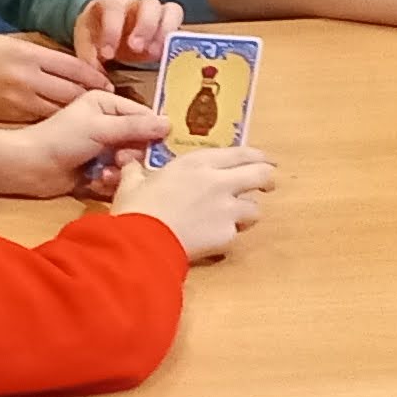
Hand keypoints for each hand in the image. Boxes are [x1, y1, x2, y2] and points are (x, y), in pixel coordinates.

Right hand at [0, 30, 107, 118]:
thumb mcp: (13, 45)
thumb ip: (42, 56)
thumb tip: (72, 68)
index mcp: (30, 54)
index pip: (75, 67)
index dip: (95, 77)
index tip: (107, 83)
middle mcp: (28, 77)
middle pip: (73, 90)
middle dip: (94, 97)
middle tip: (108, 102)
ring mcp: (20, 98)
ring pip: (62, 109)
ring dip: (80, 113)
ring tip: (93, 116)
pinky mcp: (13, 115)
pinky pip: (45, 119)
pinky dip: (59, 121)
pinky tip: (68, 124)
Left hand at [0, 87, 164, 196]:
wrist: (30, 167)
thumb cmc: (61, 140)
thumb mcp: (100, 128)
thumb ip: (135, 126)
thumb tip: (169, 124)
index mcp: (106, 103)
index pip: (144, 114)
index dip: (155, 131)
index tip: (163, 146)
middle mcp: (107, 122)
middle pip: (141, 141)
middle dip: (134, 154)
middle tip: (122, 160)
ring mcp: (103, 147)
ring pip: (131, 162)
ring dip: (121, 171)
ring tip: (106, 173)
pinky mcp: (98, 169)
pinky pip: (118, 177)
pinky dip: (110, 181)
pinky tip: (97, 182)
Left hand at [73, 0, 175, 72]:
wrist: (106, 28)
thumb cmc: (97, 36)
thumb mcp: (86, 46)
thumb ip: (90, 62)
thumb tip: (100, 83)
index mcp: (111, 4)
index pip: (113, 9)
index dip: (111, 31)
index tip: (107, 54)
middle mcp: (137, 3)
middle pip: (149, 4)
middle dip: (145, 27)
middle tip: (136, 48)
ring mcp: (157, 12)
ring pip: (171, 10)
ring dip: (165, 33)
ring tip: (156, 55)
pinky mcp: (170, 24)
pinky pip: (181, 24)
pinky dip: (177, 39)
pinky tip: (168, 57)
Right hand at [112, 143, 272, 260]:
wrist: (142, 242)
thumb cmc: (136, 209)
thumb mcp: (132, 183)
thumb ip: (135, 171)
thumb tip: (128, 164)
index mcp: (196, 163)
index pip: (241, 153)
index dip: (257, 156)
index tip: (263, 160)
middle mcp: (218, 182)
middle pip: (261, 175)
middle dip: (267, 180)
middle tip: (266, 185)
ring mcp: (226, 210)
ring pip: (255, 208)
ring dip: (247, 212)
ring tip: (234, 217)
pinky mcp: (227, 235)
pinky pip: (237, 232)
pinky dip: (229, 234)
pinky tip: (214, 236)